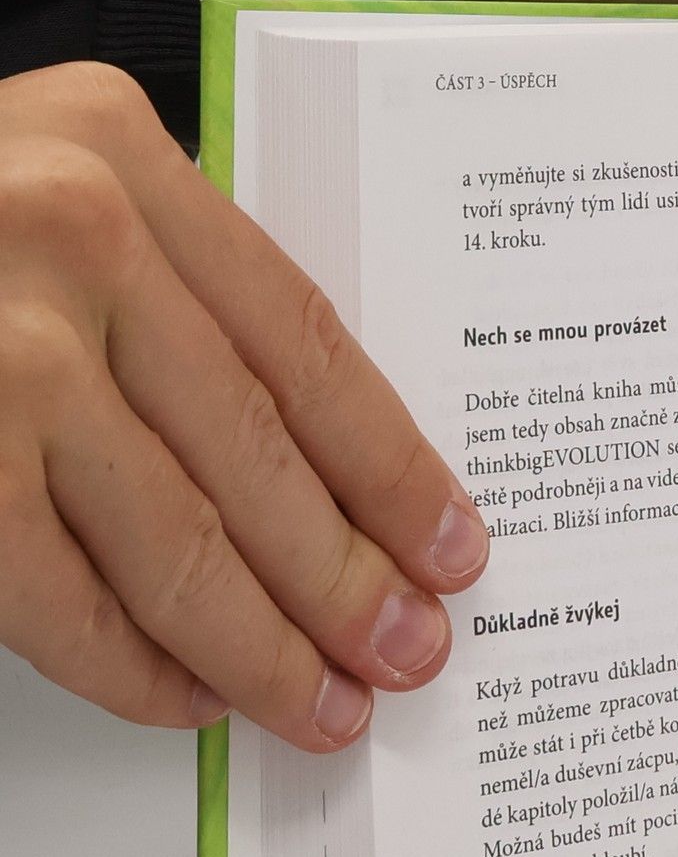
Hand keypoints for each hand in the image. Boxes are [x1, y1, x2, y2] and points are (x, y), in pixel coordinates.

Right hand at [0, 63, 490, 748]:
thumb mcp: (47, 192)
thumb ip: (169, 291)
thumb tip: (325, 477)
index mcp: (116, 152)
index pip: (306, 344)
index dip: (393, 467)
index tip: (451, 547)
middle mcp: (62, 235)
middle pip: (258, 454)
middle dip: (346, 581)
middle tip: (407, 652)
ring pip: (179, 542)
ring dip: (264, 648)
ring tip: (324, 704)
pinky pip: (61, 598)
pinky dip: (135, 669)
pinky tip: (191, 700)